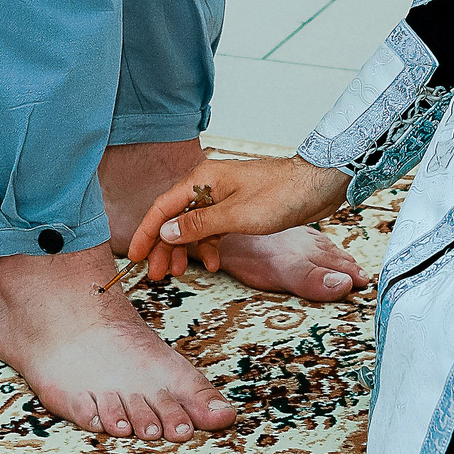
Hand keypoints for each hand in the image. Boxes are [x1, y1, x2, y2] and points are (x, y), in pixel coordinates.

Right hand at [125, 156, 351, 283]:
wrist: (317, 185)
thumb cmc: (281, 195)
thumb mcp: (237, 216)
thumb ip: (198, 224)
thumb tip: (165, 232)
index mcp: (202, 179)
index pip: (162, 208)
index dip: (147, 233)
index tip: (135, 256)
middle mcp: (208, 183)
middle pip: (174, 217)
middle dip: (164, 247)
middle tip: (157, 274)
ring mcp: (223, 195)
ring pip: (193, 224)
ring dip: (186, 249)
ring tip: (180, 273)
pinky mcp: (237, 206)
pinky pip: (213, 227)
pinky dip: (210, 245)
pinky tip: (215, 264)